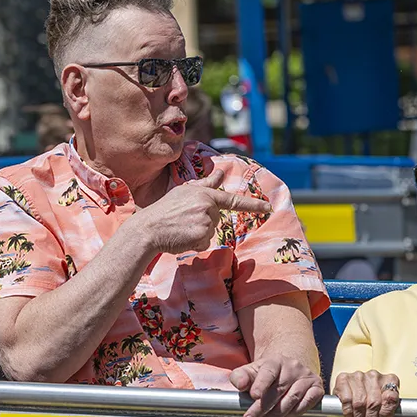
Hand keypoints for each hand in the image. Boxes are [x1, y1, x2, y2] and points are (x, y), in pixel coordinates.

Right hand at [131, 171, 270, 254]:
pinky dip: (195, 244)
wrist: (148, 228)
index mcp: (203, 193)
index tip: (268, 208)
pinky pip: (204, 243)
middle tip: (183, 220)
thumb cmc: (164, 210)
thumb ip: (205, 183)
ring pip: (210, 232)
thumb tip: (220, 172)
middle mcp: (206, 205)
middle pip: (216, 219)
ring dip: (198, 233)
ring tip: (181, 228)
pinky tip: (182, 238)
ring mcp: (204, 221)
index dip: (253, 205)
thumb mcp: (184, 192)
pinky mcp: (201, 235)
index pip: (233, 200)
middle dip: (203, 222)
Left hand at [231, 355, 323, 416]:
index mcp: (275, 361)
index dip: (261, 384)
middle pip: (278, 389)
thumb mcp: (252, 371)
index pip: (268, 371)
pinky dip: (294, 413)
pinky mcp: (317, 388)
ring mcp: (306, 377)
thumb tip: (239, 384)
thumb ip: (241, 376)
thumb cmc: (268, 374)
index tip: (254, 396)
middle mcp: (293, 367)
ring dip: (277, 414)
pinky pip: (307, 403)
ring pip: (292, 398)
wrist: (291, 369)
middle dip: (262, 407)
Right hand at [332, 370, 400, 416]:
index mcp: (389, 379)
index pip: (391, 397)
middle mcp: (374, 375)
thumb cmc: (370, 395)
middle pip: (374, 402)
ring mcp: (358, 376)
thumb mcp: (383, 400)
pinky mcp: (344, 379)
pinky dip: (349, 413)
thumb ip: (387, 408)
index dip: (386, 413)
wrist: (351, 384)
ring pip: (360, 403)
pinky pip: (347, 400)